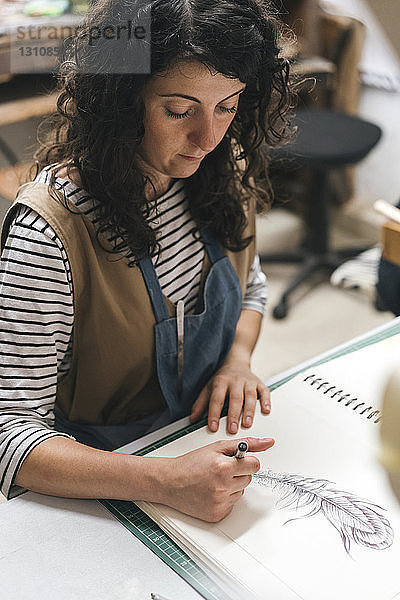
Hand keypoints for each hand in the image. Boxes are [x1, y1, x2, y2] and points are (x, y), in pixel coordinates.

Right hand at [158, 437, 274, 521]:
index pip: (255, 465)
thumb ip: (246, 443)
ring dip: (231, 486)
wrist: (169, 482)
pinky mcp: (217, 515)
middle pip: (249, 479)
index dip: (246, 462)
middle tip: (220, 470)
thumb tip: (268, 442)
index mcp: (223, 467)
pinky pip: (232, 505)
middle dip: (238, 473)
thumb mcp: (217, 447)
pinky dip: (224, 499)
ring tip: (213, 481)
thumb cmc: (191, 463)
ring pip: (240, 492)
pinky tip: (210, 492)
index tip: (236, 461)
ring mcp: (220, 503)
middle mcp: (222, 487)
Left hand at [190, 361, 270, 433]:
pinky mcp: (259, 384)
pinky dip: (266, 401)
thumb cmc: (222, 379)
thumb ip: (200, 404)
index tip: (213, 427)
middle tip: (232, 429)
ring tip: (247, 424)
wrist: (235, 362)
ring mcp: (248, 382)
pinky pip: (264, 392)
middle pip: (235, 398)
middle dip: (234, 415)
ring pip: (250, 396)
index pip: (216, 399)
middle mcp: (235, 381)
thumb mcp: (208, 388)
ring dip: (249, 411)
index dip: (214, 414)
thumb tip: (192, 419)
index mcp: (221, 382)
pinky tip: (266, 411)